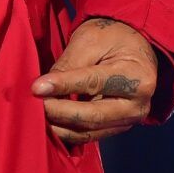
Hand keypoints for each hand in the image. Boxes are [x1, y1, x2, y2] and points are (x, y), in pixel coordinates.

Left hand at [31, 15, 158, 146]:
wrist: (132, 46)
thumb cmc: (112, 38)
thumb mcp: (90, 41)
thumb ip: (69, 65)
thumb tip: (42, 89)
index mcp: (137, 77)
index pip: (94, 84)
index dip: (63, 86)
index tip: (37, 88)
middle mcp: (137, 105)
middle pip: (93, 116)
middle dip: (60, 112)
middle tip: (36, 105)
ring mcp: (129, 120)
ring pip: (89, 131)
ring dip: (60, 126)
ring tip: (38, 115)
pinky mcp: (117, 127)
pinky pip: (90, 134)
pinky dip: (68, 130)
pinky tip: (51, 123)